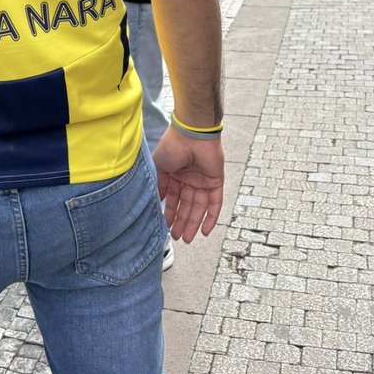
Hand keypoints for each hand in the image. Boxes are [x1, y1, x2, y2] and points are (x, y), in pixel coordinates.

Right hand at [152, 127, 223, 243]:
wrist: (191, 135)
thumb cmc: (172, 147)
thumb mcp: (160, 167)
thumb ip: (160, 186)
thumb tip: (158, 202)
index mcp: (175, 174)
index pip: (173, 197)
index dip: (170, 212)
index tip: (165, 226)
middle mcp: (189, 178)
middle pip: (186, 205)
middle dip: (181, 221)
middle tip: (177, 237)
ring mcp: (203, 180)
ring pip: (199, 207)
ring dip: (193, 223)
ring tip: (187, 239)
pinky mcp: (215, 182)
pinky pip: (214, 203)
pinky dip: (210, 217)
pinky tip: (204, 231)